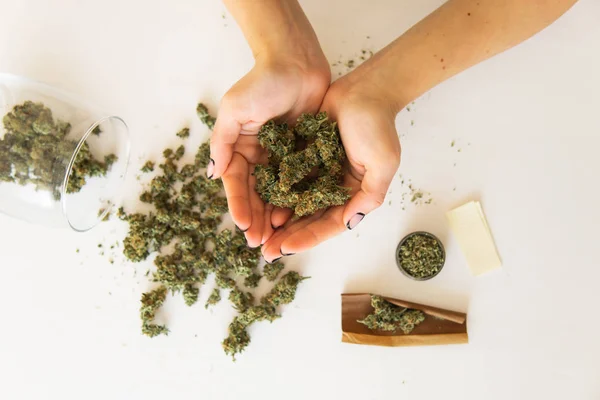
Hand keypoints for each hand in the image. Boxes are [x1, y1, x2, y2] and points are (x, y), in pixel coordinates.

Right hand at [209, 55, 329, 247]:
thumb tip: (213, 177)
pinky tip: (299, 217)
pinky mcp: (304, 153)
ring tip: (277, 238)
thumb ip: (223, 143)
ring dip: (276, 216)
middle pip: (257, 194)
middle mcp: (259, 155)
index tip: (243, 226)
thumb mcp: (235, 110)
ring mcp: (282, 155)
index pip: (237, 183)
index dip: (239, 206)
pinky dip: (298, 200)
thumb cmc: (262, 82)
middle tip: (260, 243)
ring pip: (278, 193)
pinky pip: (300, 181)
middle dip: (257, 219)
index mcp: (240, 147)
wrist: (296, 61)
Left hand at [261, 67, 401, 261]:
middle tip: (266, 252)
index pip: (329, 224)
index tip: (285, 248)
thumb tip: (349, 222)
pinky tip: (259, 202)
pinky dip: (275, 192)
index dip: (307, 238)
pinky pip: (287, 179)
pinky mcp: (305, 158)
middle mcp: (335, 189)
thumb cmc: (377, 127)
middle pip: (309, 219)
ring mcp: (319, 174)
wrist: (365, 90)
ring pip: (295, 203)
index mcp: (354, 195)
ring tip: (259, 233)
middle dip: (288, 236)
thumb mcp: (382, 164)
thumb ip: (369, 195)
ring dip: (278, 219)